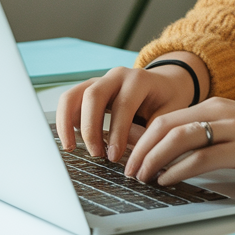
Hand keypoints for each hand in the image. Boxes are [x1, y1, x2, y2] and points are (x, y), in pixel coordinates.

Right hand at [54, 52, 208, 161]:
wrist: (166, 83)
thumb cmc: (168, 100)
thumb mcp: (169, 114)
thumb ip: (152, 132)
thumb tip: (135, 158)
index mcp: (139, 79)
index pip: (123, 104)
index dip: (117, 132)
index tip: (114, 156)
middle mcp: (117, 76)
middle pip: (93, 95)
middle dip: (90, 127)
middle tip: (95, 154)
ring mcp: (100, 80)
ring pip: (74, 95)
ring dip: (67, 122)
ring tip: (70, 148)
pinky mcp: (89, 89)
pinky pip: (70, 100)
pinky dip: (65, 119)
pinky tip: (70, 139)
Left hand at [123, 97, 234, 185]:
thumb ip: (209, 136)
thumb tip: (175, 156)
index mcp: (215, 106)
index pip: (167, 118)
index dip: (143, 138)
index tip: (129, 157)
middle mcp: (220, 112)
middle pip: (166, 126)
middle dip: (141, 149)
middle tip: (128, 171)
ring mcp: (231, 128)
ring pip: (178, 139)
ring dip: (153, 159)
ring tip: (141, 178)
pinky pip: (201, 157)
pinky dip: (178, 170)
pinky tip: (167, 181)